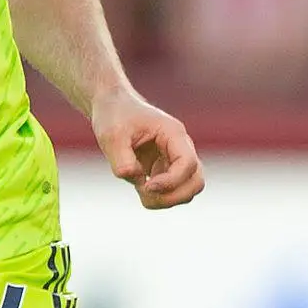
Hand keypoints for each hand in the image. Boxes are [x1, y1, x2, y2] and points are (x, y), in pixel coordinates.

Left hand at [91, 87, 203, 209]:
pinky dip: (158, 198)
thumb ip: (122, 161)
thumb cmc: (114, 116)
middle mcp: (180, 148)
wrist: (112, 107)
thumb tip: (139, 182)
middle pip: (196, 182)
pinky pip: (172, 192)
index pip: (188, 164)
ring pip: (187, 191)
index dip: (171, 182)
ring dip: (166, 200)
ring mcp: (174, 161)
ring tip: (140, 190)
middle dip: (174, 196)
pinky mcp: (164, 171)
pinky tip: (139, 186)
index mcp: (173, 134)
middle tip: (145, 194)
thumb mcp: (111, 136)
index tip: (146, 186)